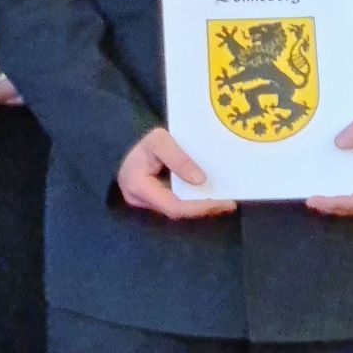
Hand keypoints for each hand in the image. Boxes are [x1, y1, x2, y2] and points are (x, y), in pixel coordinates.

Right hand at [115, 125, 235, 220]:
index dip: (198, 207)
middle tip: (228, 203)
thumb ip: (178, 159)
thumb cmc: (142, 142)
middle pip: (177, 212)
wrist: (124, 146)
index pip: (172, 206)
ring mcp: (146, 204)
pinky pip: (175, 205)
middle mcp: (140, 201)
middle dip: (203, 209)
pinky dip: (194, 202)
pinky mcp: (154, 202)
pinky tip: (210, 197)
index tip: (221, 201)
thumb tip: (201, 180)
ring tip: (224, 202)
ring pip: (177, 210)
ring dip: (201, 207)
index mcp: (138, 187)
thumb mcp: (159, 141)